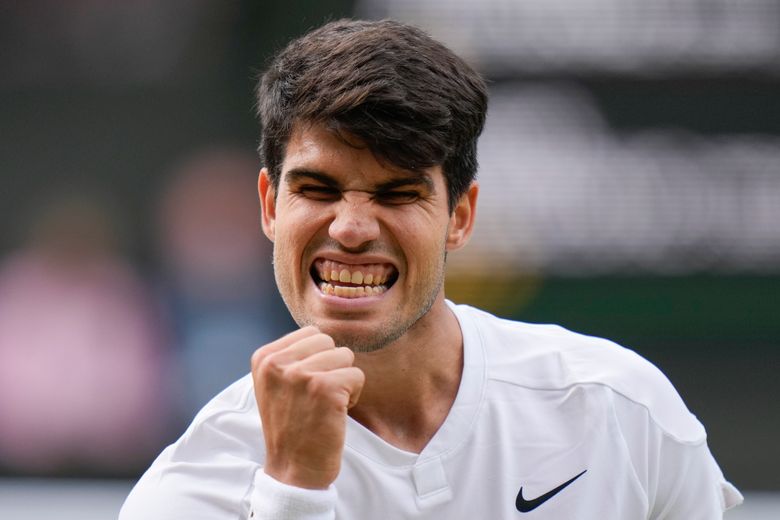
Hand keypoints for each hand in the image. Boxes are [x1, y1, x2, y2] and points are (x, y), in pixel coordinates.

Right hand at [251, 326, 364, 488]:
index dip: (317, 359)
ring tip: (325, 405)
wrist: (292, 470)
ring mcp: (301, 375)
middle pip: (328, 342)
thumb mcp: (276, 384)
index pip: (310, 334)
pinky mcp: (325, 389)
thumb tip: (322, 332)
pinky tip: (335, 414)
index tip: (303, 388)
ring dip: (343, 381)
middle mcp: (278, 363)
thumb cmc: (291, 425)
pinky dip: (354, 396)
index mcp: (264, 358)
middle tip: (317, 397)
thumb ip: (291, 355)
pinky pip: (357, 376)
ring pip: (345, 356)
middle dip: (331, 367)